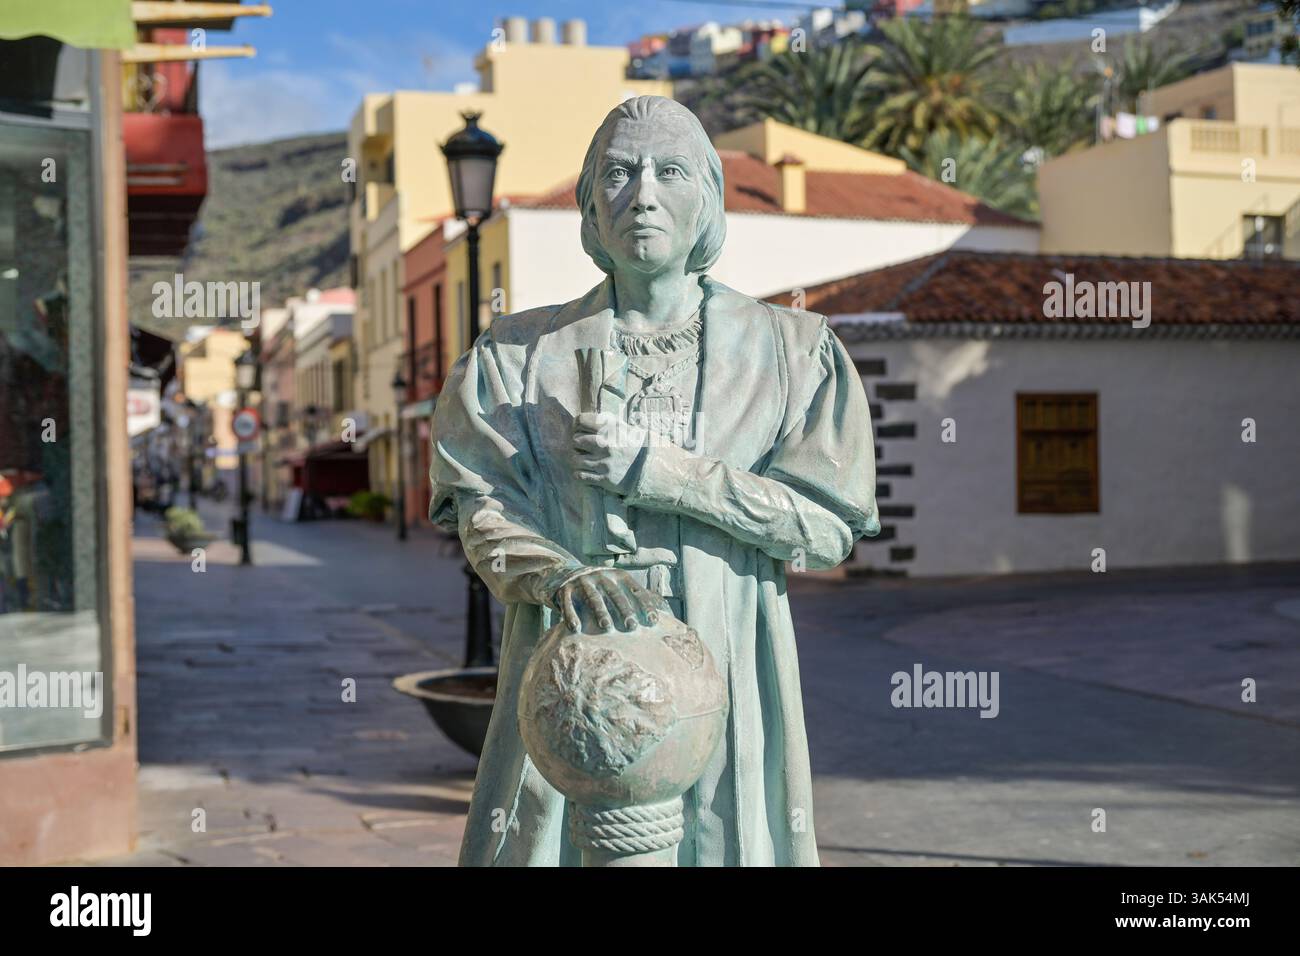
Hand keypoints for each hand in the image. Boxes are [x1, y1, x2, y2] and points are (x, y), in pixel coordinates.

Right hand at [551, 567, 670, 633]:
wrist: (563, 573)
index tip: (653, 621)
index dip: (644, 605)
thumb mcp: (614, 583)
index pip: (635, 590)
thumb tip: (658, 615)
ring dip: (600, 613)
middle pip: (615, 594)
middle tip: (632, 627)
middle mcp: (601, 576)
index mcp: (617, 576)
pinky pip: (568, 603)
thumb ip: (632, 594)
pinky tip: (576, 628)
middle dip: (624, 610)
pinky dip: (571, 615)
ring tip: (606, 627)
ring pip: (593, 598)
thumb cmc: (598, 586)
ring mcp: (582, 582)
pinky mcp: (564, 590)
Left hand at [572, 412, 648, 495]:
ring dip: (577, 460)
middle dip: (577, 444)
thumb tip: (591, 419)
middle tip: (581, 447)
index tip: (577, 429)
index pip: (581, 421)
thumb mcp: (627, 428)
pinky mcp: (605, 479)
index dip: (576, 424)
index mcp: (611, 428)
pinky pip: (580, 476)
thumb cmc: (638, 447)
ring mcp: (604, 463)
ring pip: (575, 459)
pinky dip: (579, 474)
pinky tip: (584, 472)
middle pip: (576, 440)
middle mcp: (606, 444)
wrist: (652, 469)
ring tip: (582, 460)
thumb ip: (609, 422)